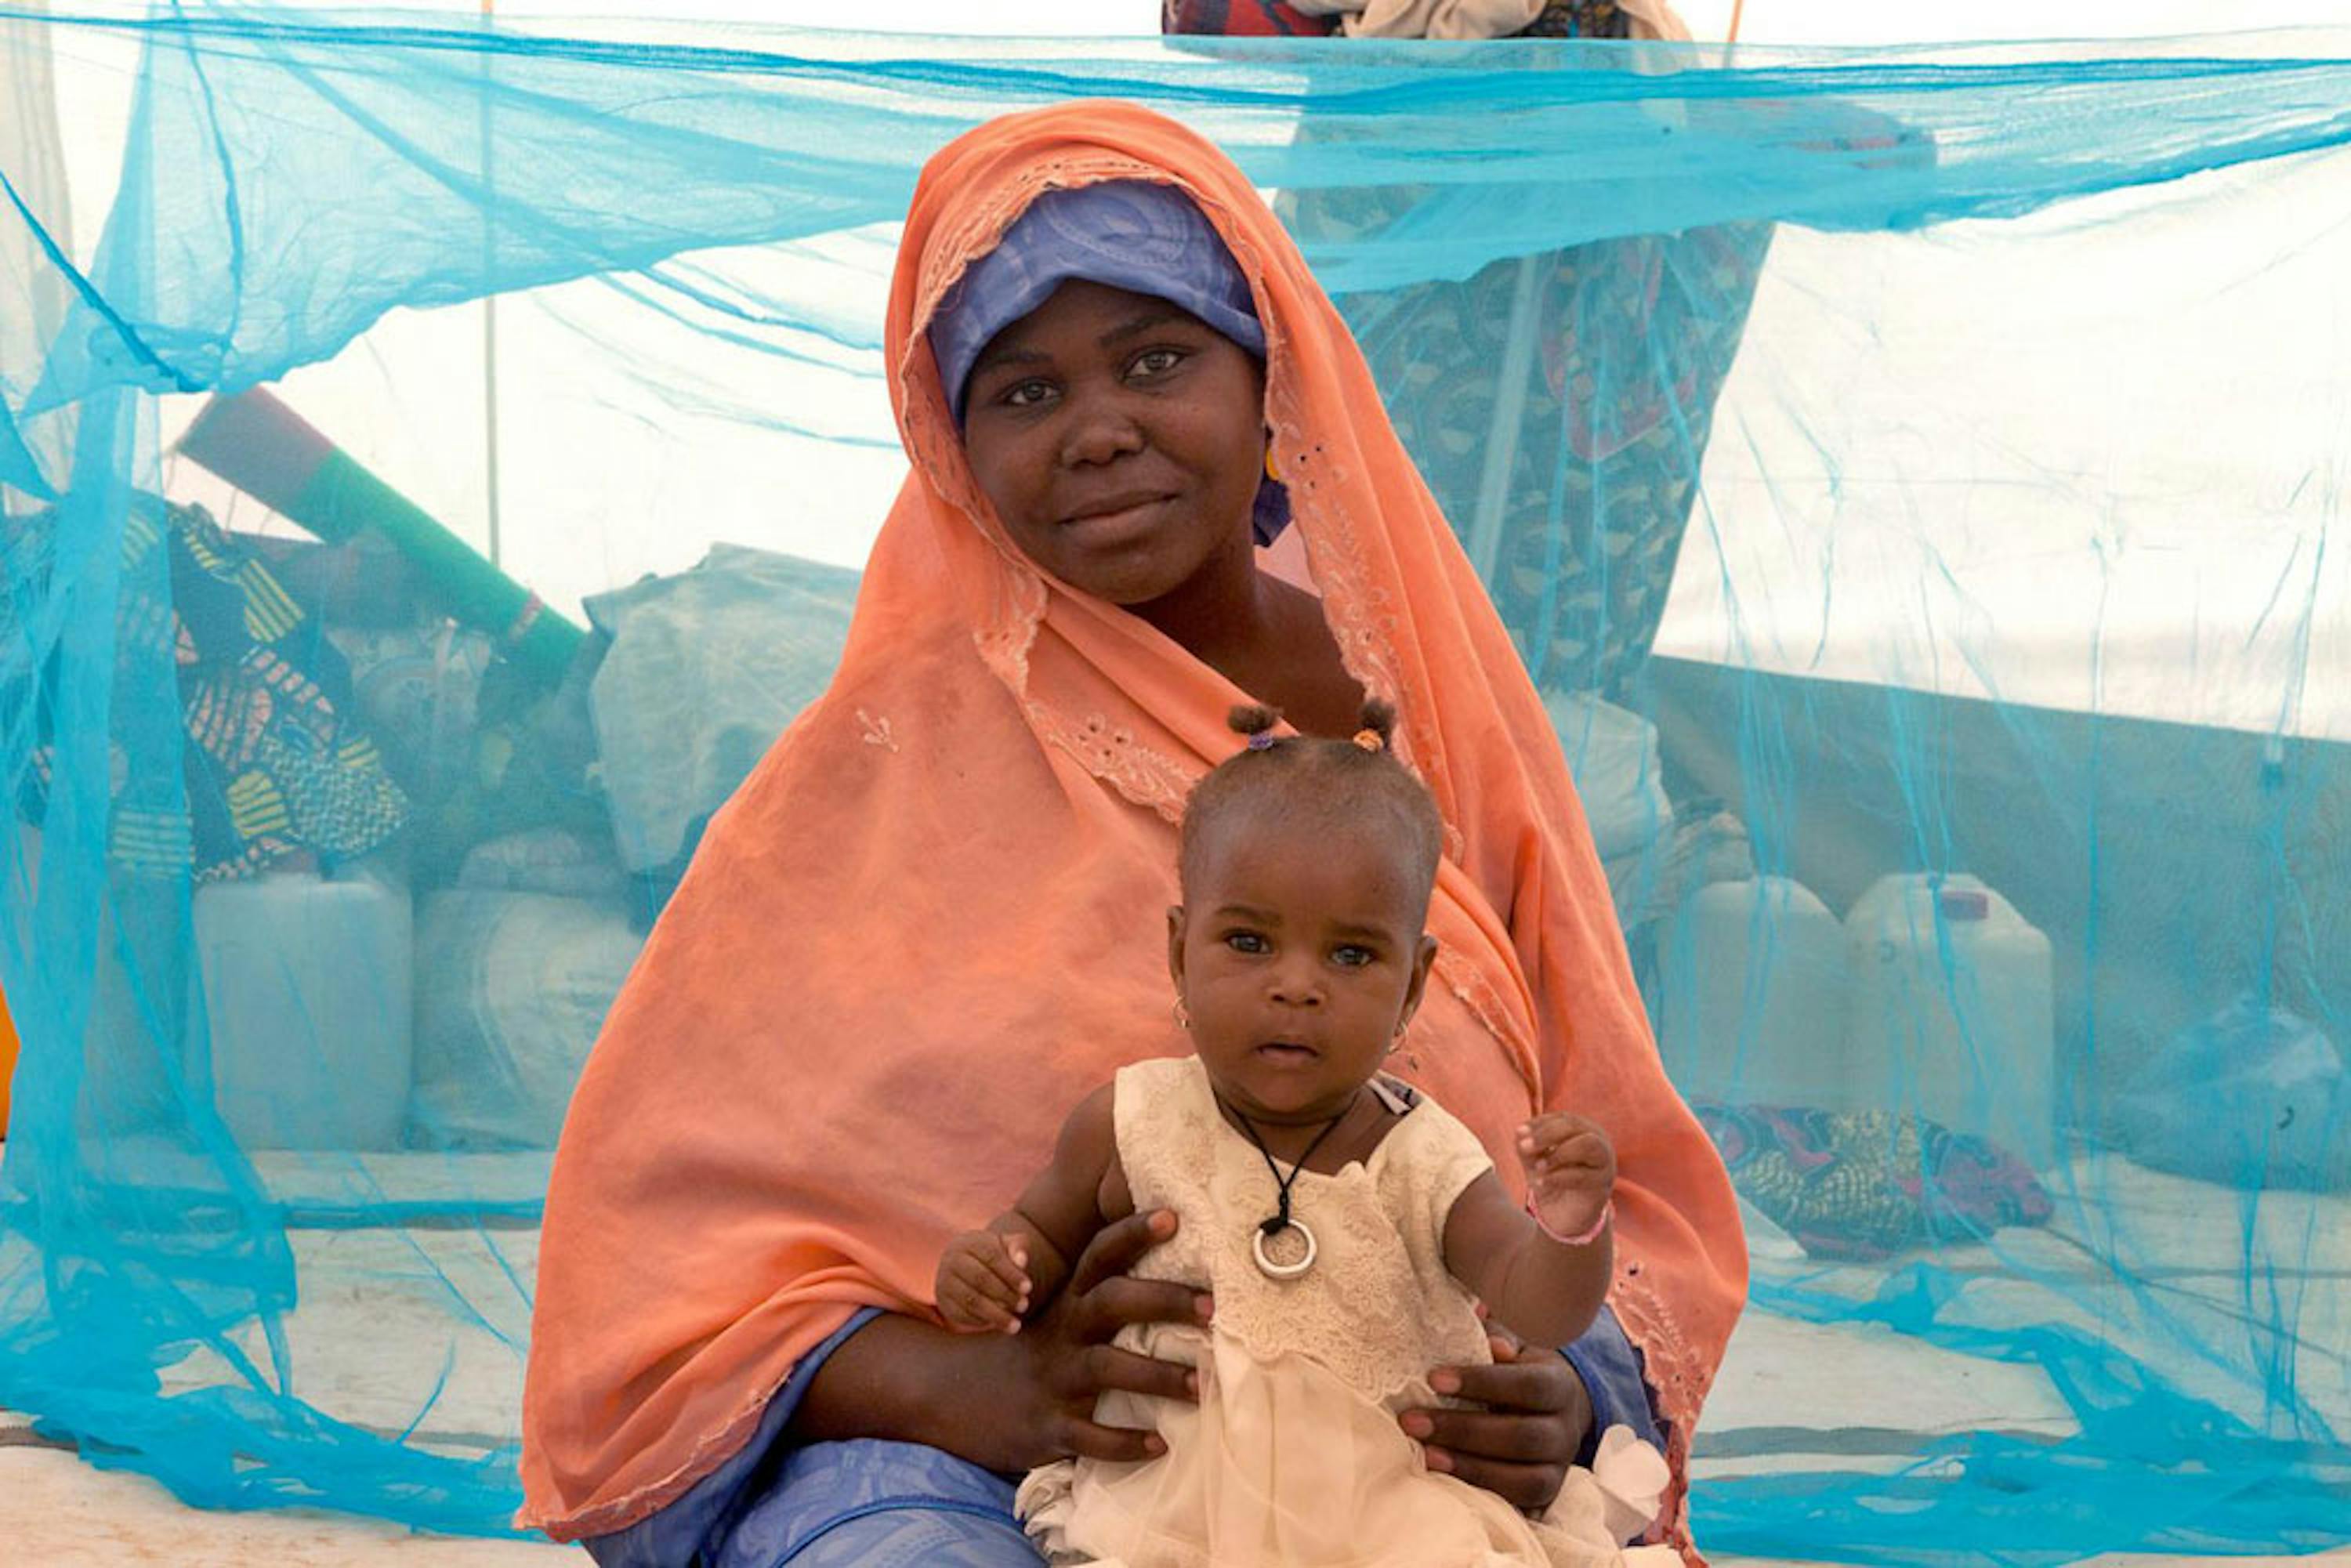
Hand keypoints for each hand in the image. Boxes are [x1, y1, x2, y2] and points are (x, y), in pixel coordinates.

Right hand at [936, 1229, 1031, 1333]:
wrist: (966, 1264)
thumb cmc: (992, 1255)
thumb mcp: (1006, 1245)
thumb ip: (1018, 1247)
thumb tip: (1021, 1261)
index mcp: (969, 1242)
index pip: (992, 1256)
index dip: (1011, 1273)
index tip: (1028, 1288)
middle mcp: (952, 1260)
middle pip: (980, 1278)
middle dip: (1005, 1294)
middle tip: (1024, 1306)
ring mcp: (944, 1282)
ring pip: (971, 1300)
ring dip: (996, 1315)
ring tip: (1015, 1324)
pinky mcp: (943, 1302)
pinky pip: (963, 1315)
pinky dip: (983, 1321)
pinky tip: (999, 1323)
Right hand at [983, 1209, 1211, 1470]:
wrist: (954, 1397)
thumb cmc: (1029, 1352)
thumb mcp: (1056, 1318)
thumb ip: (1100, 1299)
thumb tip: (1175, 1277)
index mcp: (1068, 1302)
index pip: (1100, 1256)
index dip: (1134, 1233)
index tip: (1173, 1216)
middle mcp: (1063, 1333)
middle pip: (1111, 1303)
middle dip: (1162, 1300)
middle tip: (1211, 1307)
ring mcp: (1054, 1380)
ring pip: (1107, 1369)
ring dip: (1157, 1377)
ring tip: (1201, 1387)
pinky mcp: (1047, 1427)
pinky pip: (1089, 1438)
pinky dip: (1124, 1443)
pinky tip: (1160, 1445)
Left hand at [1399, 1323, 1591, 1512]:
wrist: (1558, 1415)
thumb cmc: (1521, 1374)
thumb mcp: (1517, 1349)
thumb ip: (1496, 1333)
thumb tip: (1478, 1313)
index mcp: (1559, 1385)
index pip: (1526, 1385)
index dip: (1482, 1382)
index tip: (1434, 1377)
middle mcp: (1565, 1431)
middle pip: (1522, 1437)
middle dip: (1463, 1430)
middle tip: (1412, 1422)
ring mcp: (1559, 1470)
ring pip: (1525, 1479)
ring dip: (1472, 1469)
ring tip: (1426, 1457)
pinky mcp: (1546, 1499)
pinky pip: (1521, 1508)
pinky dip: (1487, 1500)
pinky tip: (1449, 1490)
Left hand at [1517, 1112, 1614, 1240]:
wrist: (1564, 1217)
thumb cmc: (1551, 1180)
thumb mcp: (1533, 1161)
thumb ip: (1526, 1147)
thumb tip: (1519, 1132)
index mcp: (1582, 1131)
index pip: (1563, 1118)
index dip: (1540, 1123)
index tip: (1519, 1132)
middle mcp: (1598, 1141)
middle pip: (1575, 1126)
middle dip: (1547, 1134)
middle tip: (1524, 1147)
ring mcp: (1605, 1162)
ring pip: (1588, 1144)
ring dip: (1558, 1153)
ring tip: (1538, 1167)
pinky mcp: (1603, 1185)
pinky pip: (1583, 1175)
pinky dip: (1558, 1177)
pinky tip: (1539, 1183)